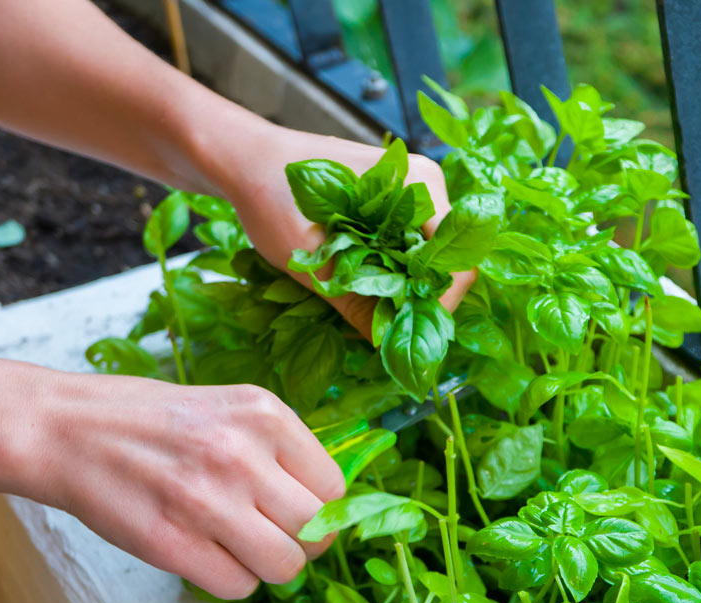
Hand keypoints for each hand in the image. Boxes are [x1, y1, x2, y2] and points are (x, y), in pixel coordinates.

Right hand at [27, 372, 344, 598]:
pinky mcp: (172, 543)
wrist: (65, 429)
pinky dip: (229, 580)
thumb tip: (326, 507)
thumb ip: (277, 451)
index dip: (319, 508)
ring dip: (266, 566)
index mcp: (264, 415)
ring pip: (284, 567)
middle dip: (300, 543)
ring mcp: (206, 501)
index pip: (333, 487)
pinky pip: (238, 586)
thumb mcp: (227, 409)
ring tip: (237, 545)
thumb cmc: (150, 421)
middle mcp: (241, 454)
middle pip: (316, 531)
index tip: (294, 510)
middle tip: (271, 535)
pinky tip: (204, 552)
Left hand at [204, 123, 475, 334]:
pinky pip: (408, 248)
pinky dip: (391, 273)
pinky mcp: (394, 202)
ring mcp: (411, 192)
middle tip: (381, 326)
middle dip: (417, 300)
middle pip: (446, 262)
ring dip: (402, 289)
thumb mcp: (307, 257)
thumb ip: (353, 301)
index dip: (435, 306)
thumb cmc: (270, 195)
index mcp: (417, 185)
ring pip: (427, 259)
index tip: (400, 329)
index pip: (456, 263)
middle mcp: (424, 184)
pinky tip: (362, 287)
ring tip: (368, 308)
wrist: (244, 159)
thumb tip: (388, 345)